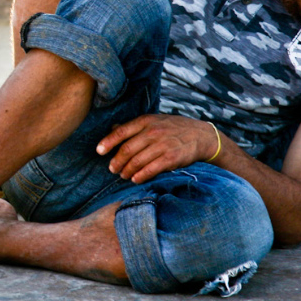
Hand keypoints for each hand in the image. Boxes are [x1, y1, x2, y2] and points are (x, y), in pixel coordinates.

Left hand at [96, 114, 220, 183]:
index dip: (108, 142)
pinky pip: (150, 169)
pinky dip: (140, 176)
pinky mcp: (171, 158)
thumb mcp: (154, 121)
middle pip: (127, 149)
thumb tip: (113, 128)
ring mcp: (162, 145)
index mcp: (146, 121)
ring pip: (137, 161)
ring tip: (123, 175)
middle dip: (116, 161)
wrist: (201, 135)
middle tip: (112, 169)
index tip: (99, 151)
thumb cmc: (173, 128)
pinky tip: (135, 179)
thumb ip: (134, 127)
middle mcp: (153, 132)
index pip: (121, 131)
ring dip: (127, 171)